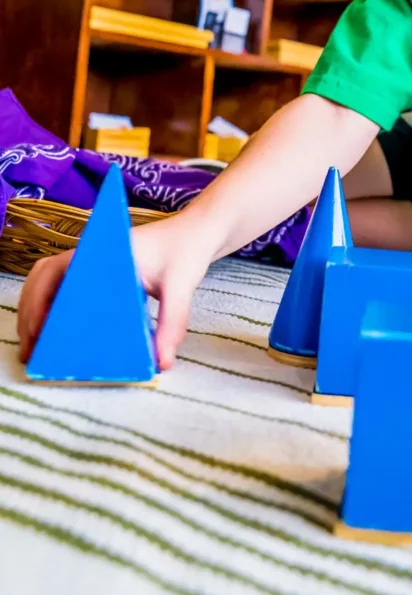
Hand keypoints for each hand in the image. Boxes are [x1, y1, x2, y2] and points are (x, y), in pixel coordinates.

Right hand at [17, 214, 212, 370]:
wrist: (198, 232)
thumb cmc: (186, 251)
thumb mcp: (181, 287)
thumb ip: (171, 323)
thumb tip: (161, 362)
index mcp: (102, 250)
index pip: (55, 273)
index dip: (39, 302)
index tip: (38, 331)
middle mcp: (91, 253)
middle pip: (43, 279)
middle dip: (30, 312)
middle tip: (30, 350)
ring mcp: (93, 261)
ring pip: (49, 282)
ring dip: (36, 309)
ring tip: (35, 345)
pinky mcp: (100, 271)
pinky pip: (67, 287)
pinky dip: (53, 306)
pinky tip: (56, 333)